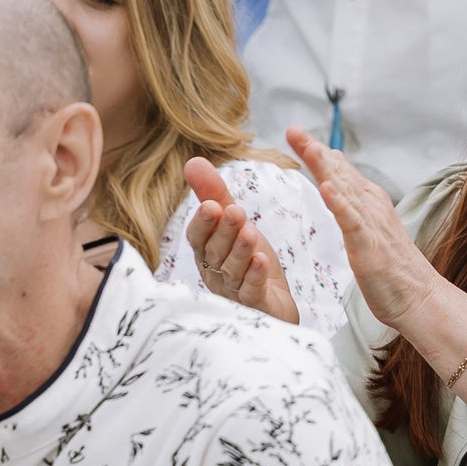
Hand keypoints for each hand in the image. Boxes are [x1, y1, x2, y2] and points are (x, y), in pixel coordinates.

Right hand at [182, 158, 299, 323]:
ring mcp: (232, 290)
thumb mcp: (235, 224)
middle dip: (224, 231)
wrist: (274, 302)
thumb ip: (214, 194)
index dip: (203, 223)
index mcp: (207, 252)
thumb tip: (192, 161)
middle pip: (215, 251)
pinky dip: (254, 276)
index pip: (198, 237)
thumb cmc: (249, 262)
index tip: (210, 205)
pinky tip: (261, 261)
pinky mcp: (254, 304)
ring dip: (240, 251)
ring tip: (250, 232)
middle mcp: (215, 271)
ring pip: (232, 269)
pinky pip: (251, 290)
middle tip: (234, 211)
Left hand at [288, 126, 443, 334]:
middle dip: (315, 151)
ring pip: (345, 190)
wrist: (418, 296)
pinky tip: (327, 188)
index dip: (317, 153)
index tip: (295, 133)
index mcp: (367, 204)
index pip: (339, 172)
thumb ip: (352, 204)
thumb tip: (335, 178)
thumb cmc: (389, 268)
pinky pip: (352, 221)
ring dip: (326, 169)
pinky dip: (340, 203)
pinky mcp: (370, 245)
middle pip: (339, 174)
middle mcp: (371, 207)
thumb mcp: (366, 229)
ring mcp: (371, 224)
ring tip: (308, 148)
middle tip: (293, 130)